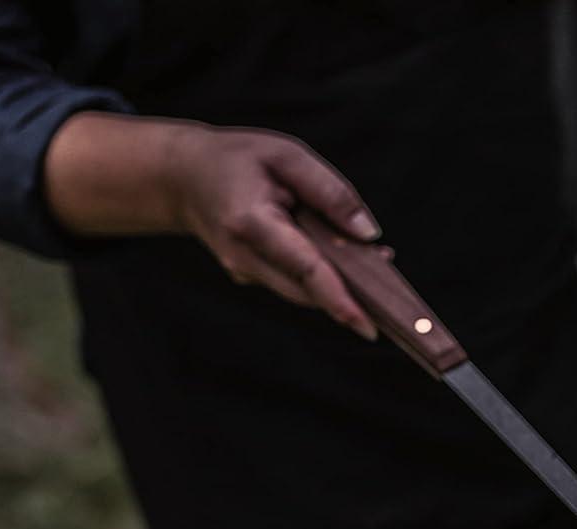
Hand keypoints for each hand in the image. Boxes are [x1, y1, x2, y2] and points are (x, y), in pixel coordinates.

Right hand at [45, 113, 379, 337]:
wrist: (183, 177)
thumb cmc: (238, 159)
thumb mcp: (286, 155)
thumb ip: (330, 191)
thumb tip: (368, 233)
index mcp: (251, 223)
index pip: (304, 268)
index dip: (339, 298)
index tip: (367, 325)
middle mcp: (243, 256)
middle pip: (308, 290)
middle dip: (352, 297)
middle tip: (393, 295)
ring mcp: (243, 272)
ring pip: (303, 292)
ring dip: (342, 286)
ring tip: (377, 264)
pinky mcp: (249, 276)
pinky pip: (294, 284)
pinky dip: (323, 278)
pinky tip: (347, 259)